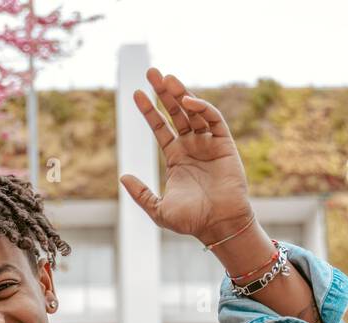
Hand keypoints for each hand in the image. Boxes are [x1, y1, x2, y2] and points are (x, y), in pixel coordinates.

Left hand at [119, 67, 252, 244]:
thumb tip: (122, 176)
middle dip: (164, 93)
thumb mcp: (158, 209)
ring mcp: (209, 144)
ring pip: (194, 112)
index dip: (149, 111)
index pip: (161, 128)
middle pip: (176, 113)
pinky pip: (213, 120)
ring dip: (181, 94)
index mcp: (177, 158)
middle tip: (152, 73)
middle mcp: (192, 147)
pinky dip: (202, 108)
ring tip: (167, 78)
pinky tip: (187, 101)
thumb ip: (141, 193)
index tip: (136, 94)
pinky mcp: (225, 145)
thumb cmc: (191, 221)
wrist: (218, 225)